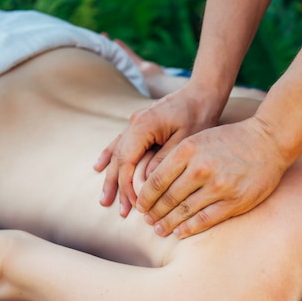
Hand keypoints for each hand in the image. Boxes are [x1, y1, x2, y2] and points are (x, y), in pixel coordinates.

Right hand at [94, 83, 224, 216]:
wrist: (202, 92)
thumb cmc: (198, 115)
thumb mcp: (185, 140)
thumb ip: (163, 159)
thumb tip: (146, 181)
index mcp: (143, 127)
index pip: (127, 162)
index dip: (127, 185)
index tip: (134, 204)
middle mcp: (134, 124)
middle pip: (119, 160)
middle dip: (116, 186)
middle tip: (112, 207)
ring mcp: (135, 123)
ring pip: (117, 152)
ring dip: (110, 176)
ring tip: (105, 198)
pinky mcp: (140, 124)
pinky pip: (120, 142)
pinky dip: (110, 155)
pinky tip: (99, 166)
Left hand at [136, 117, 288, 238]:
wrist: (268, 141)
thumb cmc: (232, 140)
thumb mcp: (200, 139)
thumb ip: (178, 157)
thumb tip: (152, 180)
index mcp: (188, 150)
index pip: (157, 179)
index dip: (145, 196)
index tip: (141, 205)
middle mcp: (201, 168)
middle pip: (168, 197)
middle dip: (154, 212)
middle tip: (148, 221)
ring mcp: (218, 186)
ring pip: (184, 211)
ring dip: (168, 223)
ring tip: (160, 229)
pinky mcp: (234, 201)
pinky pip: (204, 219)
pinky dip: (189, 228)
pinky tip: (180, 232)